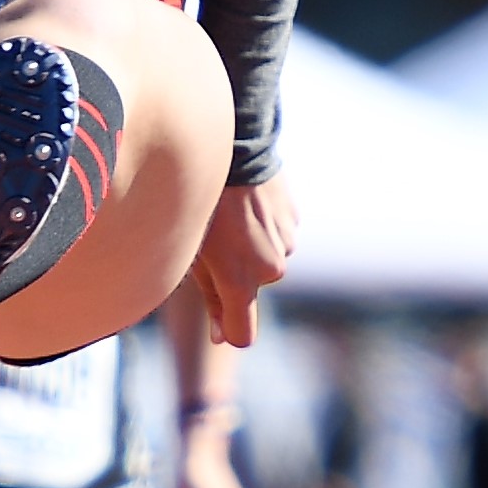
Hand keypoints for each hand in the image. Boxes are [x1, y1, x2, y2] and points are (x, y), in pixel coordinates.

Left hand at [191, 174, 296, 347]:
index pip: (241, 335)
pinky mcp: (294, 222)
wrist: (234, 148)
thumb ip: (209, 299)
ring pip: (263, 262)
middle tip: (211, 244)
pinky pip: (275, 238)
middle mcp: (271, 269)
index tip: (217, 320)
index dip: (226, 330)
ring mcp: (286, 244)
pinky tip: (244, 205)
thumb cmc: (199, 201)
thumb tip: (219, 339)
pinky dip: (261, 230)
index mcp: (241, 281)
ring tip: (227, 219)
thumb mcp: (192, 250)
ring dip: (248, 250)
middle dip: (232, 278)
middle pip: (249, 291)